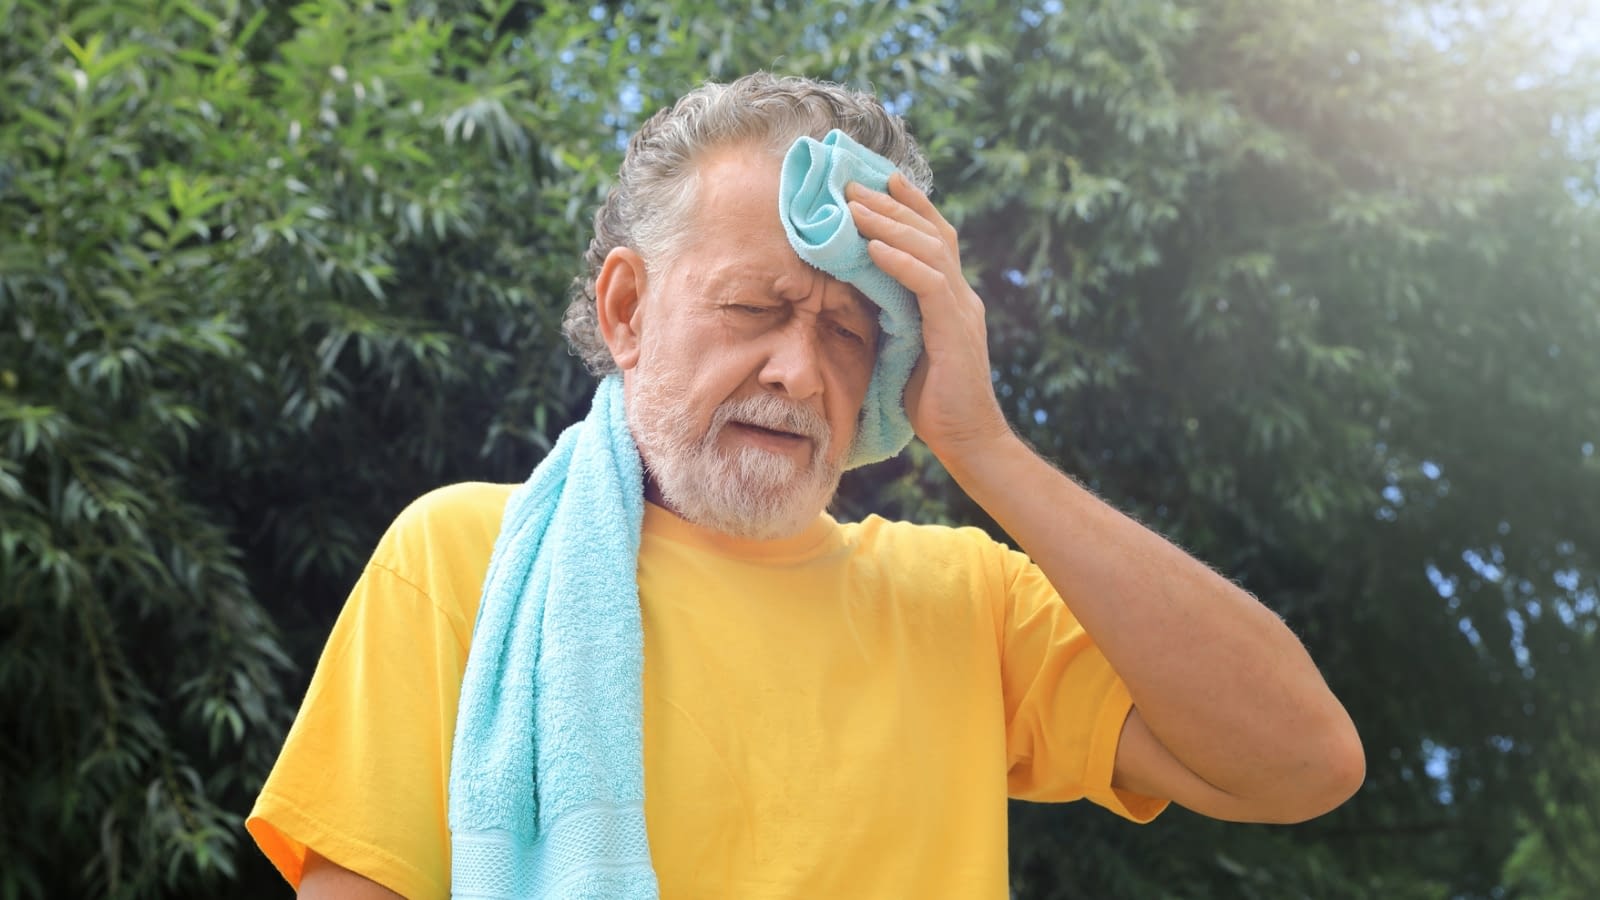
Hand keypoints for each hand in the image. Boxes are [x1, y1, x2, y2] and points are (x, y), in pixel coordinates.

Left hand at [846, 175, 1011, 464]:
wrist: (968, 441)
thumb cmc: (933, 402)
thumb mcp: (905, 348)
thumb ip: (893, 316)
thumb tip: (856, 293)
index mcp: (953, 298)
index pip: (935, 238)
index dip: (911, 205)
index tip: (881, 179)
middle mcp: (962, 296)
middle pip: (931, 233)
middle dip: (891, 204)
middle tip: (852, 183)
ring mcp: (962, 310)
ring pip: (928, 249)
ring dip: (888, 224)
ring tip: (854, 206)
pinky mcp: (955, 331)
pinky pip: (928, 284)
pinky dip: (899, 262)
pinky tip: (872, 246)